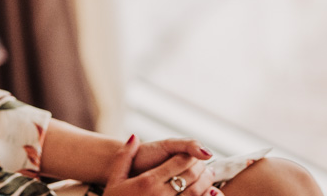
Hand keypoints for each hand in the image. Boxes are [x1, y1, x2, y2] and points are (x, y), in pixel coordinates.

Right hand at [104, 135, 221, 195]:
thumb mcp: (116, 179)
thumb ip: (124, 156)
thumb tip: (134, 136)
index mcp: (148, 181)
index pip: (178, 162)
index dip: (191, 156)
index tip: (194, 155)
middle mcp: (160, 195)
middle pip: (191, 176)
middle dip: (202, 168)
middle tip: (206, 164)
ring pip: (195, 192)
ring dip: (206, 182)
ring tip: (209, 176)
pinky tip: (210, 193)